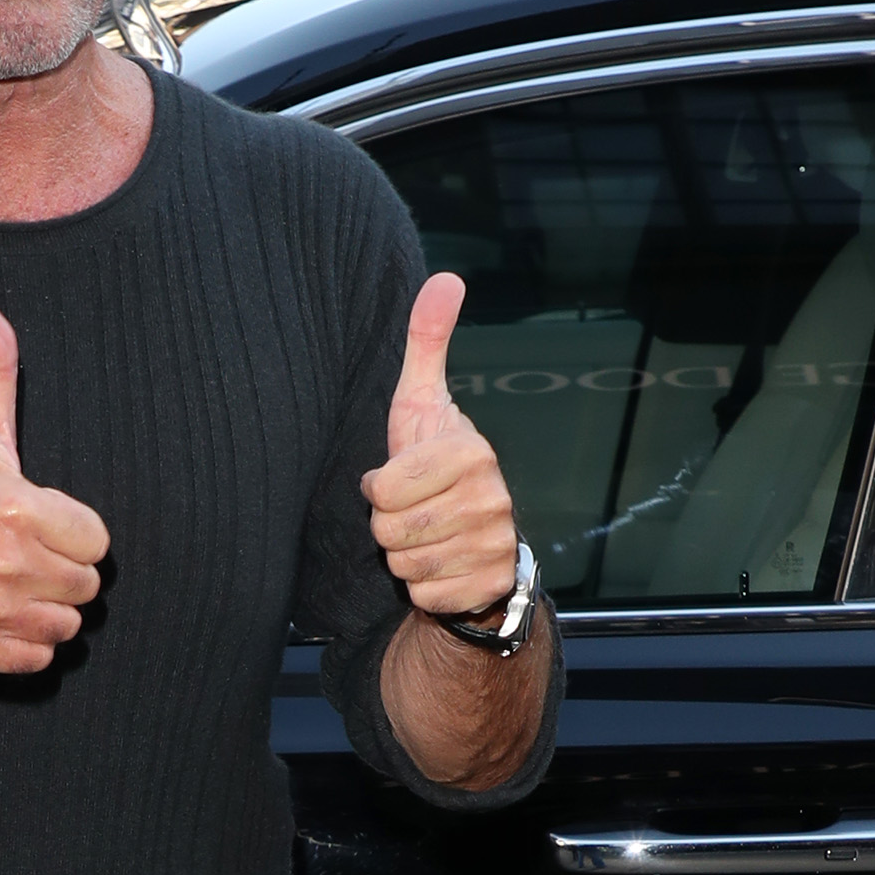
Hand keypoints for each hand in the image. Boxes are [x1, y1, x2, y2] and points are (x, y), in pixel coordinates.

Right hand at [0, 300, 107, 676]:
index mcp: (17, 510)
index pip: (98, 540)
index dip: (73, 533)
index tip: (38, 526)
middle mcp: (5, 563)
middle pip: (88, 585)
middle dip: (62, 572)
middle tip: (24, 558)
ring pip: (68, 624)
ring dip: (47, 610)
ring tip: (12, 587)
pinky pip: (42, 657)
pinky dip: (27, 645)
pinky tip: (1, 617)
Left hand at [362, 273, 520, 620]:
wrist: (476, 535)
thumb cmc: (435, 465)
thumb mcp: (422, 403)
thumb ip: (426, 342)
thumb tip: (445, 278)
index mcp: (472, 453)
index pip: (385, 489)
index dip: (379, 489)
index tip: (397, 479)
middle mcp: (492, 499)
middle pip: (390, 531)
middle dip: (388, 526)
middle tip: (411, 511)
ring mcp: (495, 546)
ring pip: (405, 566)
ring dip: (403, 556)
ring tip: (425, 535)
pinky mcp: (490, 587)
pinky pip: (425, 596)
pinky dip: (423, 588)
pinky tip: (440, 565)